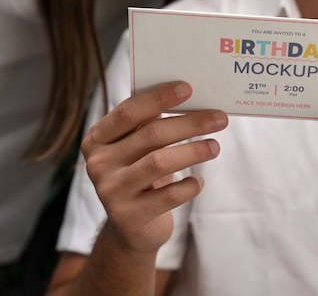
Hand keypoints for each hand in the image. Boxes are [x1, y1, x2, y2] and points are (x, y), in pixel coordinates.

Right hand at [81, 81, 227, 254]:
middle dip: (190, 123)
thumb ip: (149, 124)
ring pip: (160, 163)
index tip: (188, 87)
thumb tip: (189, 96)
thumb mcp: (137, 148)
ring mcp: (110, 191)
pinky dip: (190, 185)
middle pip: (151, 134)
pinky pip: (169, 195)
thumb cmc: (140, 174)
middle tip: (220, 118)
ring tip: (215, 147)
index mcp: (97, 139)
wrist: (129, 229)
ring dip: (194, 151)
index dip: (158, 97)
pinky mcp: (129, 217)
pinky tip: (199, 181)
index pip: (128, 111)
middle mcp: (98, 163)